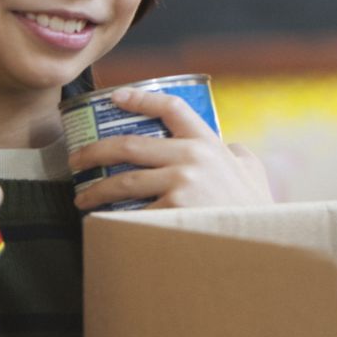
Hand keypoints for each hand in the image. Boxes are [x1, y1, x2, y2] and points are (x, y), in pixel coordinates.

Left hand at [68, 86, 271, 210]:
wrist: (260, 239)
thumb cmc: (253, 207)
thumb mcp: (251, 170)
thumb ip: (236, 155)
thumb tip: (228, 147)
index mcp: (208, 143)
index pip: (171, 107)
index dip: (140, 98)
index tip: (116, 97)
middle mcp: (192, 158)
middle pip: (129, 145)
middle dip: (95, 151)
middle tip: (77, 160)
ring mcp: (181, 185)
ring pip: (123, 181)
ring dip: (95, 190)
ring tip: (83, 197)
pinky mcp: (171, 212)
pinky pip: (132, 214)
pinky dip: (113, 219)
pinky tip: (103, 223)